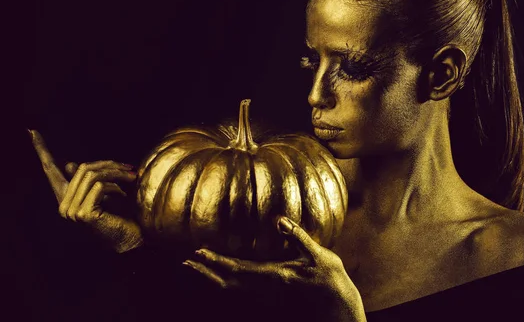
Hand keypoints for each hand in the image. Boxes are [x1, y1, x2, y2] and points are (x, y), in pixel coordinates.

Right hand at [29, 129, 143, 252]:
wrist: (130, 239)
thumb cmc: (120, 215)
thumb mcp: (104, 193)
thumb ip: (87, 179)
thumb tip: (70, 164)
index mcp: (65, 197)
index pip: (49, 170)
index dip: (42, 149)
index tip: (32, 131)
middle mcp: (63, 205)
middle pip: (83, 168)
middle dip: (109, 165)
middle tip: (130, 168)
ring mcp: (70, 211)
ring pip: (92, 175)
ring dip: (116, 174)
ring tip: (131, 178)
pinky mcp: (83, 214)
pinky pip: (100, 186)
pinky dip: (116, 187)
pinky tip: (124, 196)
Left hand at [183, 216, 365, 321]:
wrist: (338, 305)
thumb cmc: (330, 278)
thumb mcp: (317, 254)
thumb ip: (296, 236)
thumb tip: (278, 219)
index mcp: (274, 275)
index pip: (238, 269)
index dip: (216, 261)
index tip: (198, 253)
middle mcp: (265, 288)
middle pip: (228, 282)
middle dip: (206, 272)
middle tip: (186, 262)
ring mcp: (267, 294)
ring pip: (232, 289)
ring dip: (212, 278)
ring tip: (196, 268)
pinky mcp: (270, 295)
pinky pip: (241, 290)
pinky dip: (225, 282)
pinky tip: (222, 276)